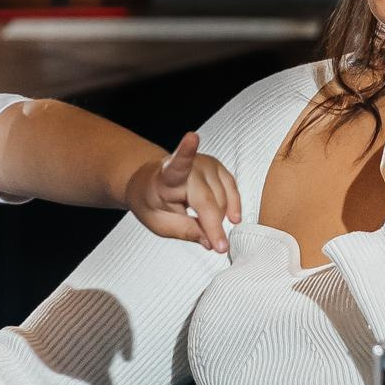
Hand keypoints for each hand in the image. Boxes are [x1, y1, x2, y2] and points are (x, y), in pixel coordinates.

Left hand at [124, 132, 242, 252]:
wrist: (151, 182)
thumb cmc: (153, 201)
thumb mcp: (159, 223)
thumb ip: (185, 232)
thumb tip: (210, 241)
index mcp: (166, 178)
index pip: (177, 164)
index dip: (186, 151)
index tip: (192, 137)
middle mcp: (189, 166)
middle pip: (208, 199)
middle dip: (214, 226)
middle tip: (217, 247)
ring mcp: (206, 164)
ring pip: (223, 198)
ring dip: (218, 218)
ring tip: (204, 224)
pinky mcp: (218, 167)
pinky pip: (233, 191)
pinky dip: (232, 207)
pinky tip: (230, 217)